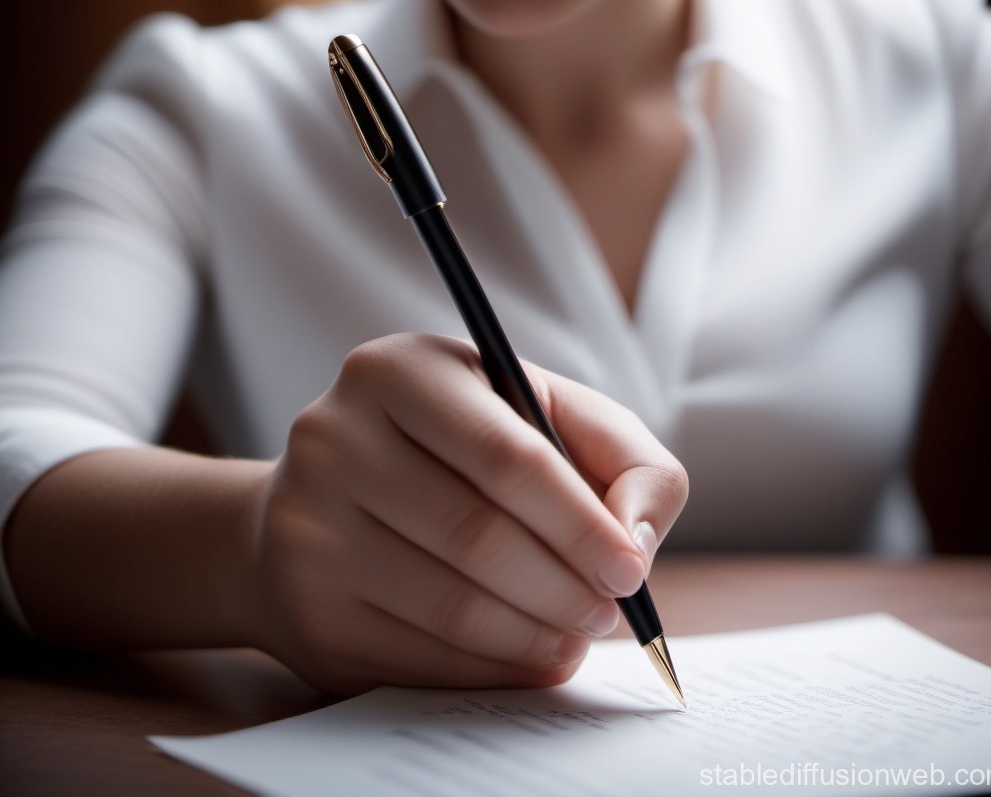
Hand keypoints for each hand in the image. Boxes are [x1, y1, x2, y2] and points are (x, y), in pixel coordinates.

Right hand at [249, 333, 687, 693]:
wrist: (325, 503)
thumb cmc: (457, 450)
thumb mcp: (541, 412)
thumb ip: (618, 452)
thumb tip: (636, 538)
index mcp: (400, 371)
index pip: (505, 454)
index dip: (579, 521)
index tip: (630, 569)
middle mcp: (335, 437)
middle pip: (476, 534)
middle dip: (563, 586)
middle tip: (609, 612)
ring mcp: (307, 525)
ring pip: (449, 605)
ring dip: (535, 635)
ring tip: (575, 635)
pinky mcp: (305, 607)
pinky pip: (417, 657)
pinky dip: (491, 668)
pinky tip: (527, 656)